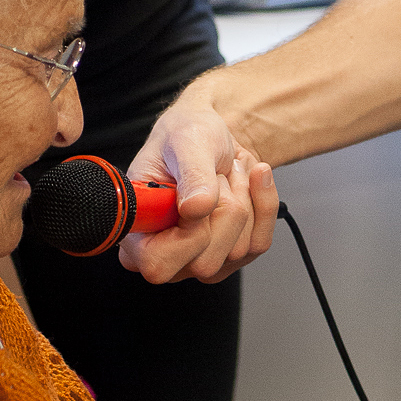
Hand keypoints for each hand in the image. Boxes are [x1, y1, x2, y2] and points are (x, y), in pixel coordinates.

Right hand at [123, 101, 279, 283]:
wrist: (210, 137)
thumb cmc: (185, 136)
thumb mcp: (185, 142)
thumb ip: (192, 175)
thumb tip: (196, 209)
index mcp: (137, 234)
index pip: (158, 264)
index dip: (186, 234)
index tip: (197, 196)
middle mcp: (166, 255)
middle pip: (207, 262)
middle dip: (222, 207)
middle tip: (214, 174)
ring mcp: (200, 260)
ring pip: (239, 250)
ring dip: (243, 200)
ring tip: (226, 174)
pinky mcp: (231, 255)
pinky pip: (260, 241)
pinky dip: (263, 204)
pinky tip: (253, 179)